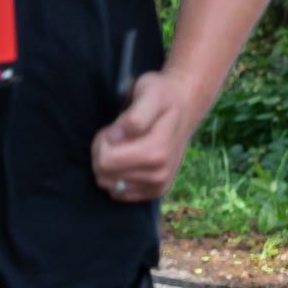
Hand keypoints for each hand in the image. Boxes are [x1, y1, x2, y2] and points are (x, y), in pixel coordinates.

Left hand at [91, 68, 199, 204]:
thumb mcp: (149, 94)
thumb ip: (134, 116)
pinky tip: (128, 159)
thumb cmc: (163, 96)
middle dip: (102, 152)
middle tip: (116, 135)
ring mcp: (158, 186)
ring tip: (123, 145)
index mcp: (156, 153)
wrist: (185, 106)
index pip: (105, 161)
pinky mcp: (155, 192)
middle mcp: (159, 174)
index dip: (101, 141)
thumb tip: (115, 138)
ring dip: (109, 164)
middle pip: (103, 174)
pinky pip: (119, 193)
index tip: (113, 128)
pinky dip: (117, 176)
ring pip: (108, 184)